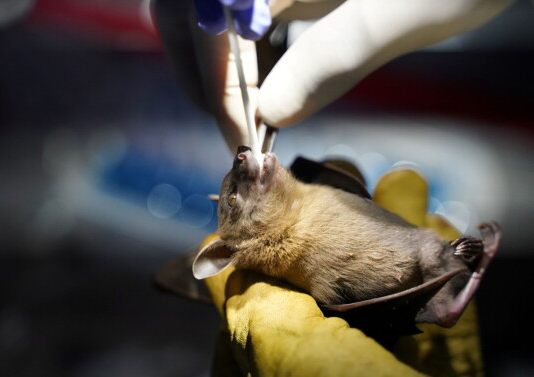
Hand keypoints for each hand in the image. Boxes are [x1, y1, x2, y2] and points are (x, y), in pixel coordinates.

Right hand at [152, 0, 512, 152]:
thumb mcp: (408, 8)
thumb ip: (335, 55)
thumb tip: (271, 114)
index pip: (209, 18)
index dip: (217, 84)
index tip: (243, 140)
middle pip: (191, 10)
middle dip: (204, 72)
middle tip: (236, 130)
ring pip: (216, 13)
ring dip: (224, 64)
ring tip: (253, 113)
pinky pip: (249, 11)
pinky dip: (251, 47)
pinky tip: (273, 77)